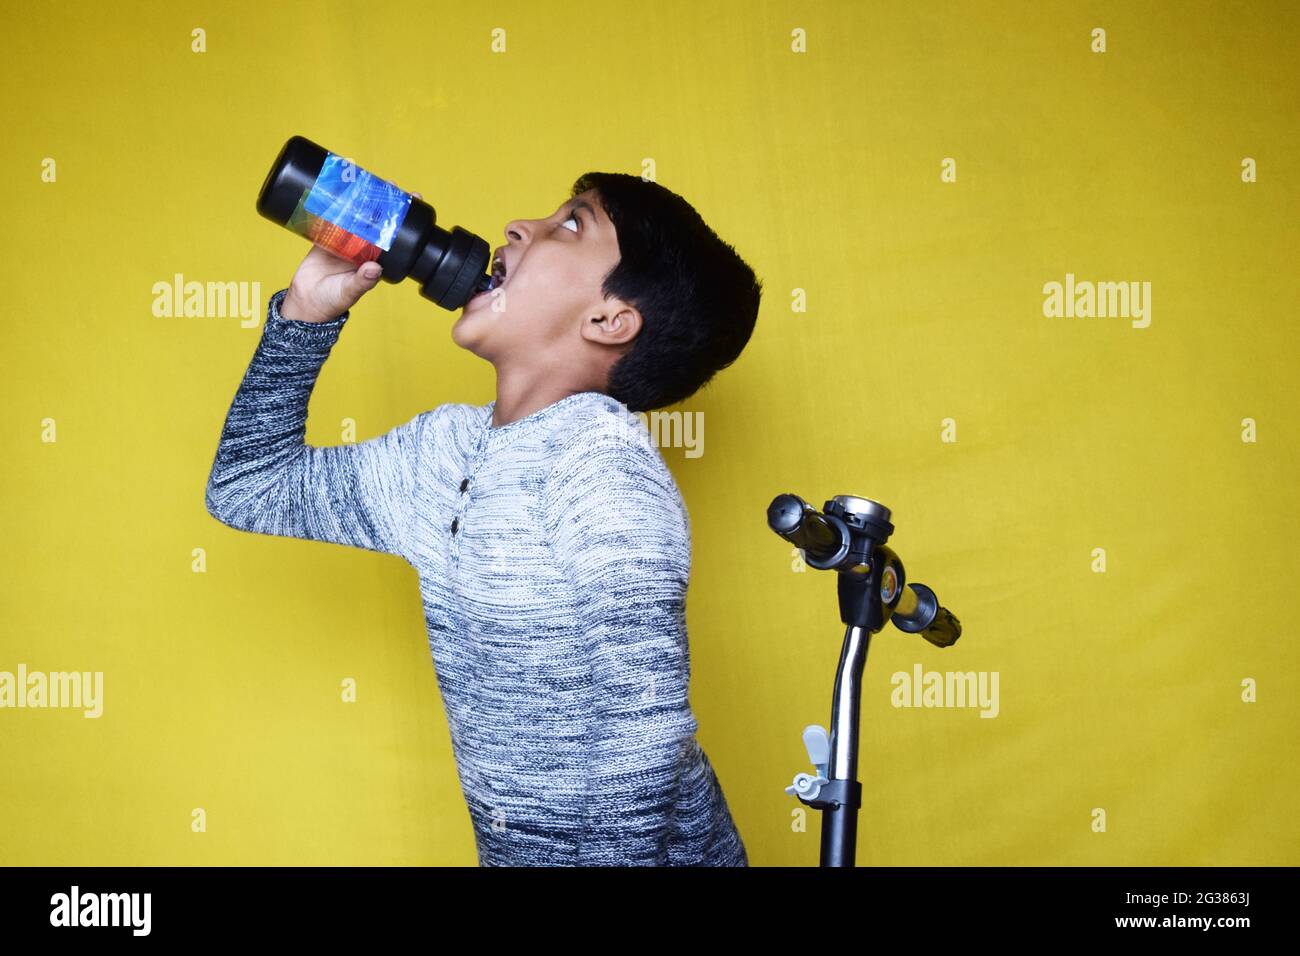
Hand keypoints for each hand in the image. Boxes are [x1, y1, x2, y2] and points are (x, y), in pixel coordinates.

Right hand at [280, 191, 421, 322]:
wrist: (306, 302)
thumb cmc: (332, 301)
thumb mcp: (350, 291)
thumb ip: (362, 281)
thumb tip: (374, 268)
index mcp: (375, 259)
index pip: (394, 236)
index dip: (402, 219)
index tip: (411, 200)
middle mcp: (363, 248)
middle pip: (376, 220)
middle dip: (383, 201)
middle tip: (389, 183)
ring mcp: (345, 241)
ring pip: (355, 215)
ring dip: (360, 197)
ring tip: (365, 178)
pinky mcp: (326, 237)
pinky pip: (331, 216)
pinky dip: (333, 203)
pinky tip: (338, 186)